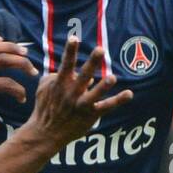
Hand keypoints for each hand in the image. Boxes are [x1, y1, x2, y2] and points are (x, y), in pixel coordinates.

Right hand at [22, 36, 132, 150]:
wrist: (45, 134)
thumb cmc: (45, 108)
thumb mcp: (43, 89)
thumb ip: (53, 75)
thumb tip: (68, 69)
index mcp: (60, 84)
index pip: (65, 65)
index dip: (70, 51)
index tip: (74, 38)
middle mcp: (71, 94)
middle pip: (83, 76)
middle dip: (91, 63)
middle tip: (100, 49)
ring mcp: (81, 105)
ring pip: (94, 95)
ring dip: (103, 86)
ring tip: (112, 77)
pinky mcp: (90, 115)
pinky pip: (106, 107)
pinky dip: (118, 101)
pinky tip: (129, 94)